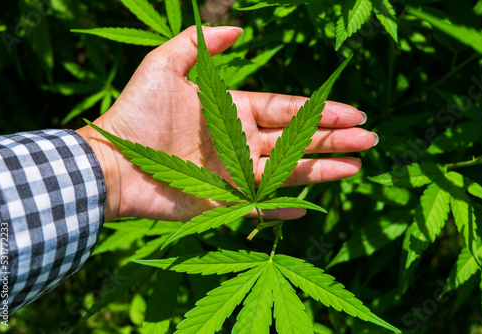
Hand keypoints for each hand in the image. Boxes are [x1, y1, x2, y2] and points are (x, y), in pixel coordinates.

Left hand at [76, 26, 376, 221]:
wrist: (111, 161)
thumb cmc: (137, 113)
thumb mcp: (164, 66)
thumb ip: (199, 45)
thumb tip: (237, 28)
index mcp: (234, 112)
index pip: (286, 110)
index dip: (320, 112)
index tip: (353, 113)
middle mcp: (240, 143)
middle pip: (296, 140)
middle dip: (333, 139)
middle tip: (370, 140)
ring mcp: (234, 174)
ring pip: (288, 171)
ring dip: (322, 170)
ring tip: (357, 167)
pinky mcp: (223, 202)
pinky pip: (260, 206)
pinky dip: (283, 209)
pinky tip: (311, 208)